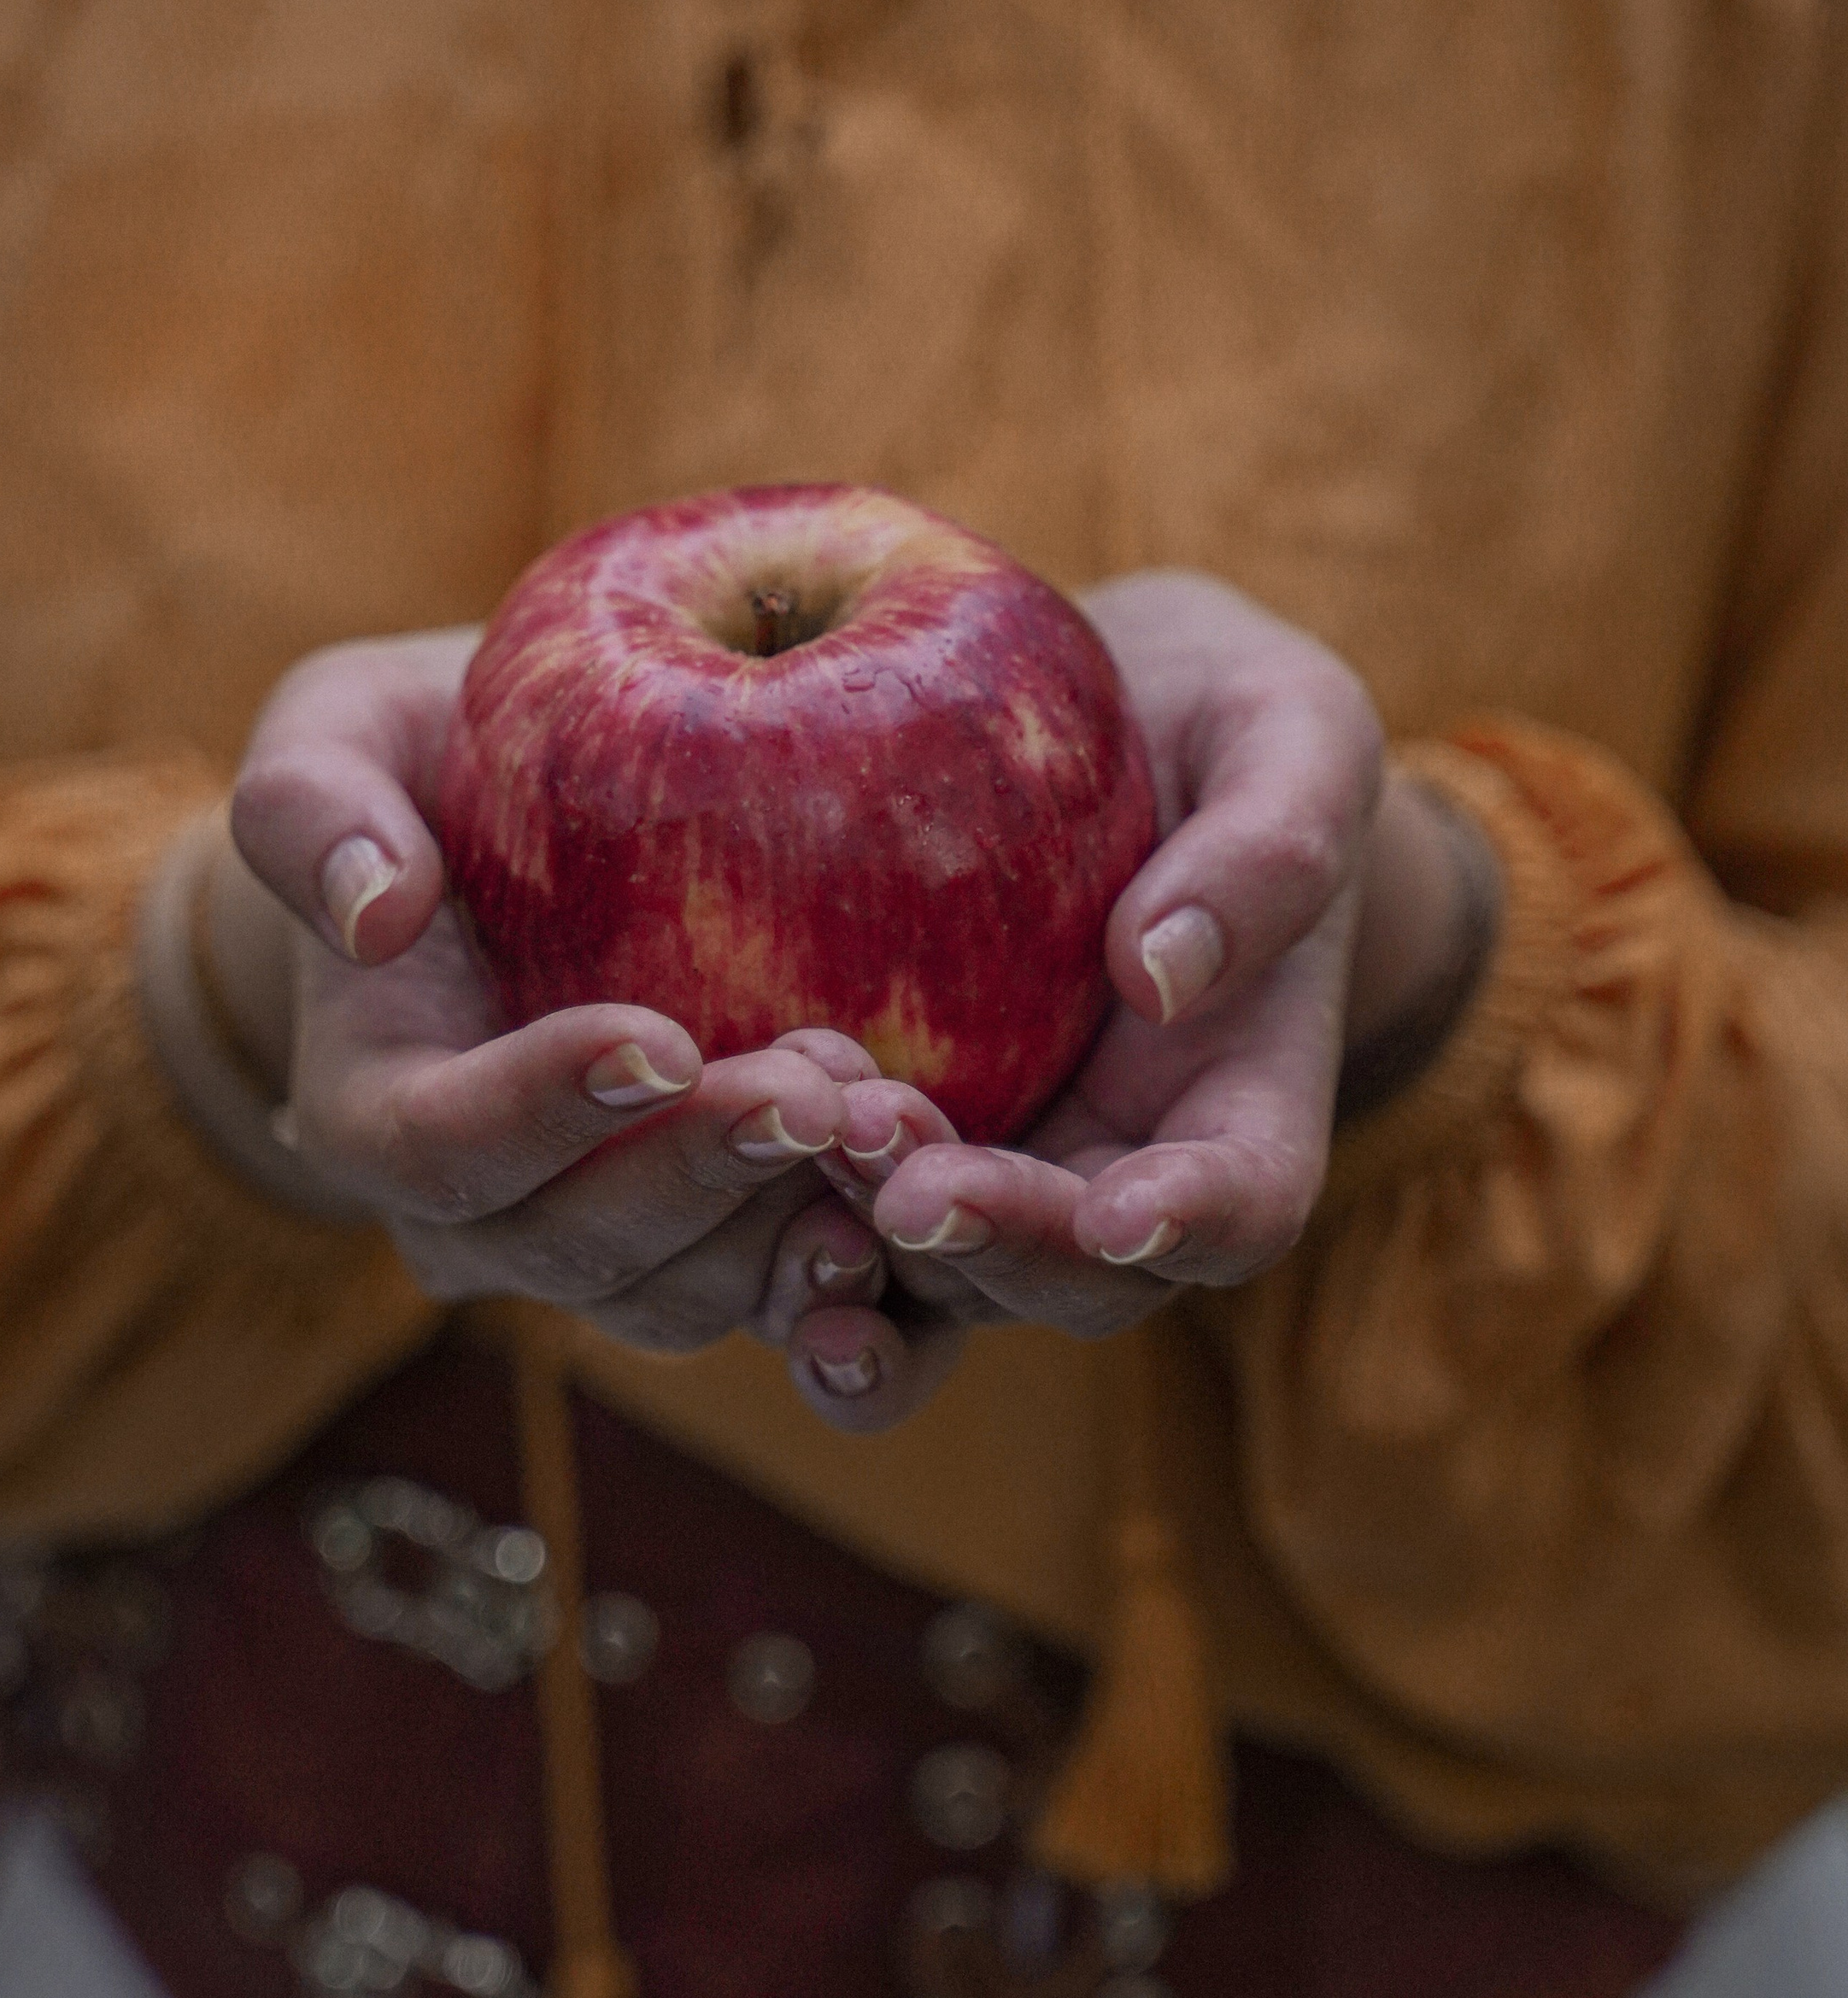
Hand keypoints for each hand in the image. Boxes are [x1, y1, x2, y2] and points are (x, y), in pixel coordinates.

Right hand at [209, 631, 916, 1352]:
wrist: (521, 835)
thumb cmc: (422, 768)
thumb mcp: (338, 730)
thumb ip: (310, 803)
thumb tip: (371, 912)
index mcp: (380, 1111)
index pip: (441, 1147)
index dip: (542, 1110)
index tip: (655, 1037)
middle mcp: (488, 1218)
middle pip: (581, 1246)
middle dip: (700, 1174)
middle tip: (817, 1080)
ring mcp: (607, 1250)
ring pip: (690, 1293)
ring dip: (789, 1225)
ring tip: (888, 1117)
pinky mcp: (721, 1246)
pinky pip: (780, 1305)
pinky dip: (854, 1282)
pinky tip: (928, 1206)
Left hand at [786, 574, 1496, 1429]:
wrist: (1108, 717)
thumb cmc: (1227, 720)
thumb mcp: (1293, 729)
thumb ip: (1271, 844)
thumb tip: (1164, 973)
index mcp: (1246, 1099)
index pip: (1244, 1202)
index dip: (1189, 1222)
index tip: (1121, 1212)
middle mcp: (1121, 1169)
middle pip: (1076, 1279)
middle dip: (993, 1245)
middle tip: (904, 1180)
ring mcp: (995, 1168)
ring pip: (940, 1281)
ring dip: (872, 1250)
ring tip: (806, 1157)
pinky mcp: (882, 1142)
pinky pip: (827, 1222)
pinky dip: (774, 1228)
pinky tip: (705, 1171)